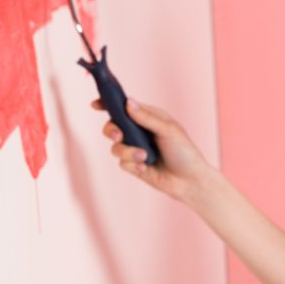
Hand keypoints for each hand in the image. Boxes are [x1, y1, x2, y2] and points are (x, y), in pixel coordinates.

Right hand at [93, 99, 214, 202]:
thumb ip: (147, 118)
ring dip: (128, 152)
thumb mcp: (168, 130)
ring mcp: (134, 149)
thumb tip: (128, 103)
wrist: (189, 180)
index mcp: (147, 118)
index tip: (95, 104)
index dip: (108, 105)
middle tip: (118, 136)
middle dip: (111, 131)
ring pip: (115, 147)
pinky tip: (145, 168)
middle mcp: (138, 132)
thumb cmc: (184, 152)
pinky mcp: (133, 165)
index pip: (124, 108)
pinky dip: (133, 165)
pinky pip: (122, 163)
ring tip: (145, 157)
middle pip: (112, 127)